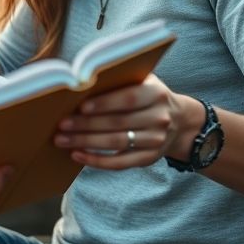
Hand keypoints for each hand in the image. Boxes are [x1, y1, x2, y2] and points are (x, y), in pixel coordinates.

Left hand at [53, 74, 201, 169]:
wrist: (181, 121)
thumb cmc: (148, 95)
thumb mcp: (143, 81)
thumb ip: (120, 80)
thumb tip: (81, 82)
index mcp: (156, 94)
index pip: (128, 99)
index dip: (104, 103)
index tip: (81, 107)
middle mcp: (159, 118)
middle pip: (118, 123)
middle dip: (86, 125)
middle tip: (61, 125)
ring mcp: (156, 140)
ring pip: (116, 143)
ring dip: (86, 142)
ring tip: (62, 140)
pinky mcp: (149, 158)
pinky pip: (120, 163)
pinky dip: (97, 161)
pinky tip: (77, 155)